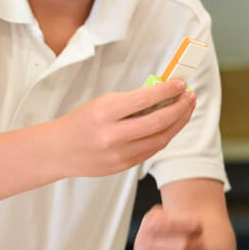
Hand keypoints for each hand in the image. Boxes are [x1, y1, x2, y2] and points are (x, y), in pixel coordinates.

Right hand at [56, 79, 194, 177]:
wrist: (58, 151)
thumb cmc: (82, 122)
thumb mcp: (102, 103)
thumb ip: (132, 101)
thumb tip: (164, 93)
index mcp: (105, 113)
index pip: (145, 99)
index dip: (168, 91)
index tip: (180, 83)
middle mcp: (112, 135)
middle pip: (158, 122)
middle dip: (180, 108)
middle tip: (190, 96)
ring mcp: (119, 154)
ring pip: (160, 138)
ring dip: (178, 122)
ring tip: (186, 109)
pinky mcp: (124, 166)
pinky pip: (152, 150)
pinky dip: (165, 135)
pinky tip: (172, 125)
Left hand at [133, 204, 207, 249]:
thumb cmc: (157, 240)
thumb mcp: (152, 223)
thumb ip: (154, 217)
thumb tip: (157, 218)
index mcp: (196, 230)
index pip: (194, 225)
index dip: (172, 224)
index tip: (151, 224)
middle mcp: (199, 249)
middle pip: (185, 244)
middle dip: (161, 242)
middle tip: (146, 241)